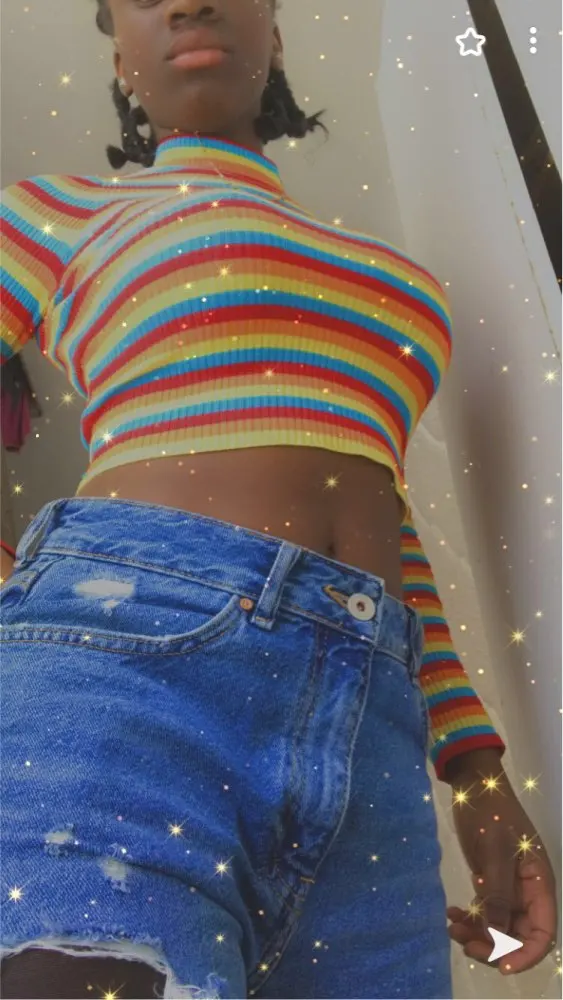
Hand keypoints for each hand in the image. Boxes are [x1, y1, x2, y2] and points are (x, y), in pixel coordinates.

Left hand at [446, 762, 557, 974]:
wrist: (473, 783)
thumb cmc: (489, 810)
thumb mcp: (494, 850)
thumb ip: (497, 893)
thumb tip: (497, 935)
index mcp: (539, 883)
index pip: (543, 933)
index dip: (525, 955)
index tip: (500, 965)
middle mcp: (528, 890)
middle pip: (519, 935)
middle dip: (494, 946)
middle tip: (466, 944)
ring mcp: (509, 887)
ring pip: (499, 926)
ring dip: (478, 934)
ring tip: (452, 927)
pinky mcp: (491, 881)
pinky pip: (485, 911)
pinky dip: (470, 917)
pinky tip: (451, 913)